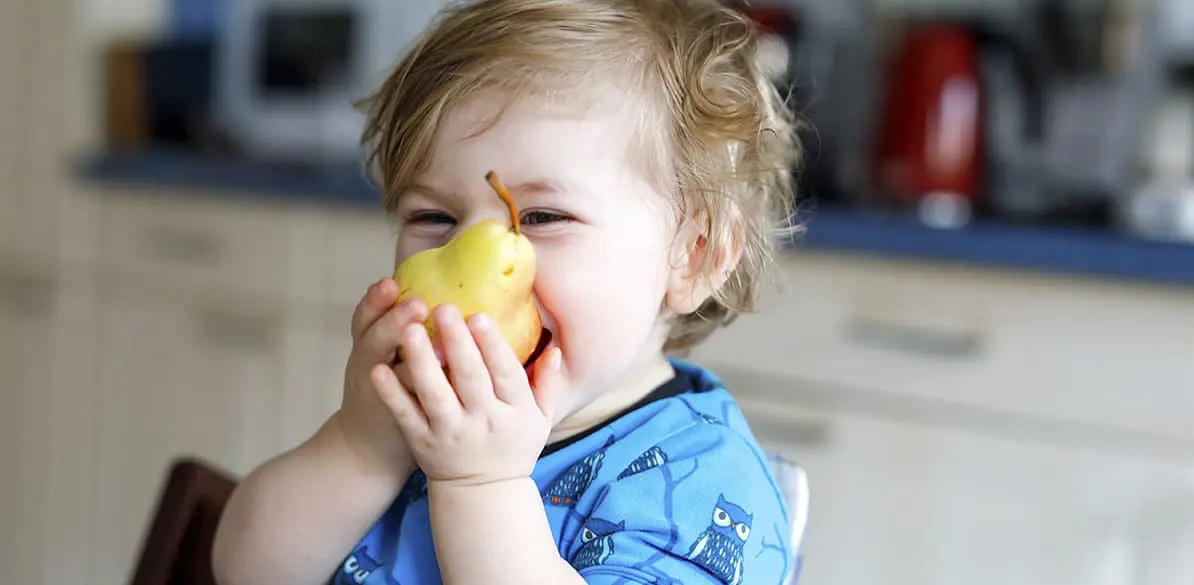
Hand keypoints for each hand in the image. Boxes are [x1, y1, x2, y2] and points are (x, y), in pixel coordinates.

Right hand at [339, 277, 428, 480]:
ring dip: (415, 359)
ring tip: (438, 345)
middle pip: (374, 338)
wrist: (367, 445)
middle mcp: (369, 364)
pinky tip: (446, 383)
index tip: (391, 282)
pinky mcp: (402, 419)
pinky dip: (423, 395)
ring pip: (391, 373)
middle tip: (418, 304)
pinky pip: (410, 405)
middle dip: (394, 321)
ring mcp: (382, 394)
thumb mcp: (380, 350)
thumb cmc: (383, 386)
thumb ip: (398, 322)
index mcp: (367, 341)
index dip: (375, 299)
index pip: (366, 315)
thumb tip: (436, 282)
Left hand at [375, 303, 564, 486]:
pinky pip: (407, 416)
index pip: (506, 374)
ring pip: (435, 394)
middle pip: (470, 379)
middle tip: (443, 308)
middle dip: (457, 343)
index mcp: (515, 412)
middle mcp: (484, 422)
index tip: (478, 316)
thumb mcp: (540, 420)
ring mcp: (451, 434)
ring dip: (422, 362)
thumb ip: (547, 383)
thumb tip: (555, 348)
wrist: (484, 494)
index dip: (493, 345)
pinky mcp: (423, 443)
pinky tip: (380, 370)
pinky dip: (393, 394)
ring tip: (408, 330)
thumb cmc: (513, 447)